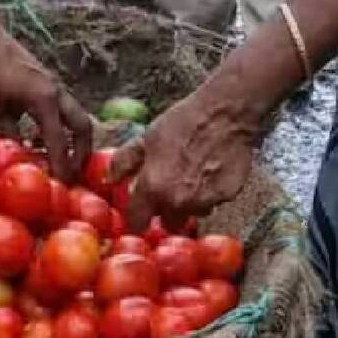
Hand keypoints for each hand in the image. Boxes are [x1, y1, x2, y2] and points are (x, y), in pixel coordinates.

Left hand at [0, 14, 91, 181]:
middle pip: (83, 127)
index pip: (59, 141)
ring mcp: (55, 86)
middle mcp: (57, 92)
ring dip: (73, 140)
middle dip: (82, 153)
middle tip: (72, 175)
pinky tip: (41, 140)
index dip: (61, 166)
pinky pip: (64, 110)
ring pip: (76, 117)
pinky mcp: (48, 83)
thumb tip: (22, 158)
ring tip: (61, 162)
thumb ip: (10, 135)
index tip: (61, 186)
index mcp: (45, 100)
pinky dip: (61, 127)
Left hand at [107, 85, 259, 231]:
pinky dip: (209, 193)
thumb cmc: (181, 123)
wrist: (224, 114)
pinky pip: (213, 203)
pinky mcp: (227, 196)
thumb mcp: (144, 139)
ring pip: (192, 214)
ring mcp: (205, 201)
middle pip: (168, 224)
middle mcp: (178, 201)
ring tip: (191, 178)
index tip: (139, 215)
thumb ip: (124, 163)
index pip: (137, 224)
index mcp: (153, 188)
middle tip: (168, 192)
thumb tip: (109, 181)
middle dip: (166, 213)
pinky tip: (209, 172)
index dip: (136, 221)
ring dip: (189, 204)